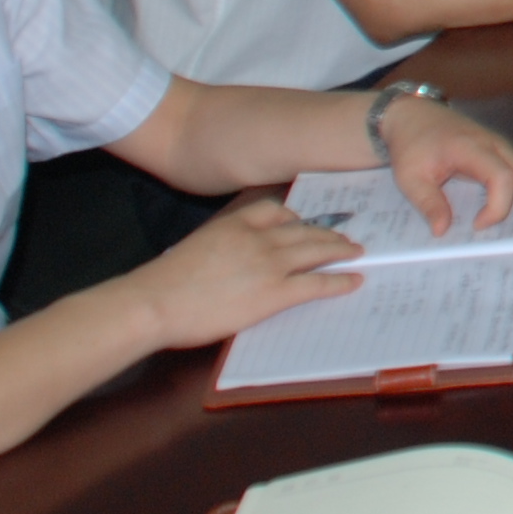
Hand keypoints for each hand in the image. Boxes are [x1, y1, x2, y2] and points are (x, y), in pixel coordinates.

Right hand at [124, 196, 365, 350]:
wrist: (156, 302)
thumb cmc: (165, 283)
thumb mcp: (197, 247)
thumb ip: (223, 245)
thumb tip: (236, 260)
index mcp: (235, 223)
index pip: (275, 210)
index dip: (295, 217)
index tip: (306, 222)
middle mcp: (258, 238)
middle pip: (304, 230)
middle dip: (328, 234)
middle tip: (346, 237)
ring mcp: (270, 264)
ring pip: (316, 251)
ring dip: (340, 251)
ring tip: (356, 252)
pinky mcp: (275, 293)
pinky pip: (317, 283)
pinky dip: (340, 280)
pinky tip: (353, 280)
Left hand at [376, 98, 512, 235]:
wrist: (413, 116)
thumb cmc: (412, 146)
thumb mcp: (409, 176)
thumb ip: (427, 203)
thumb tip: (442, 231)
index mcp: (473, 149)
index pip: (500, 177)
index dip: (496, 206)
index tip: (477, 226)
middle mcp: (496, 147)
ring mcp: (504, 148)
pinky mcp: (506, 153)